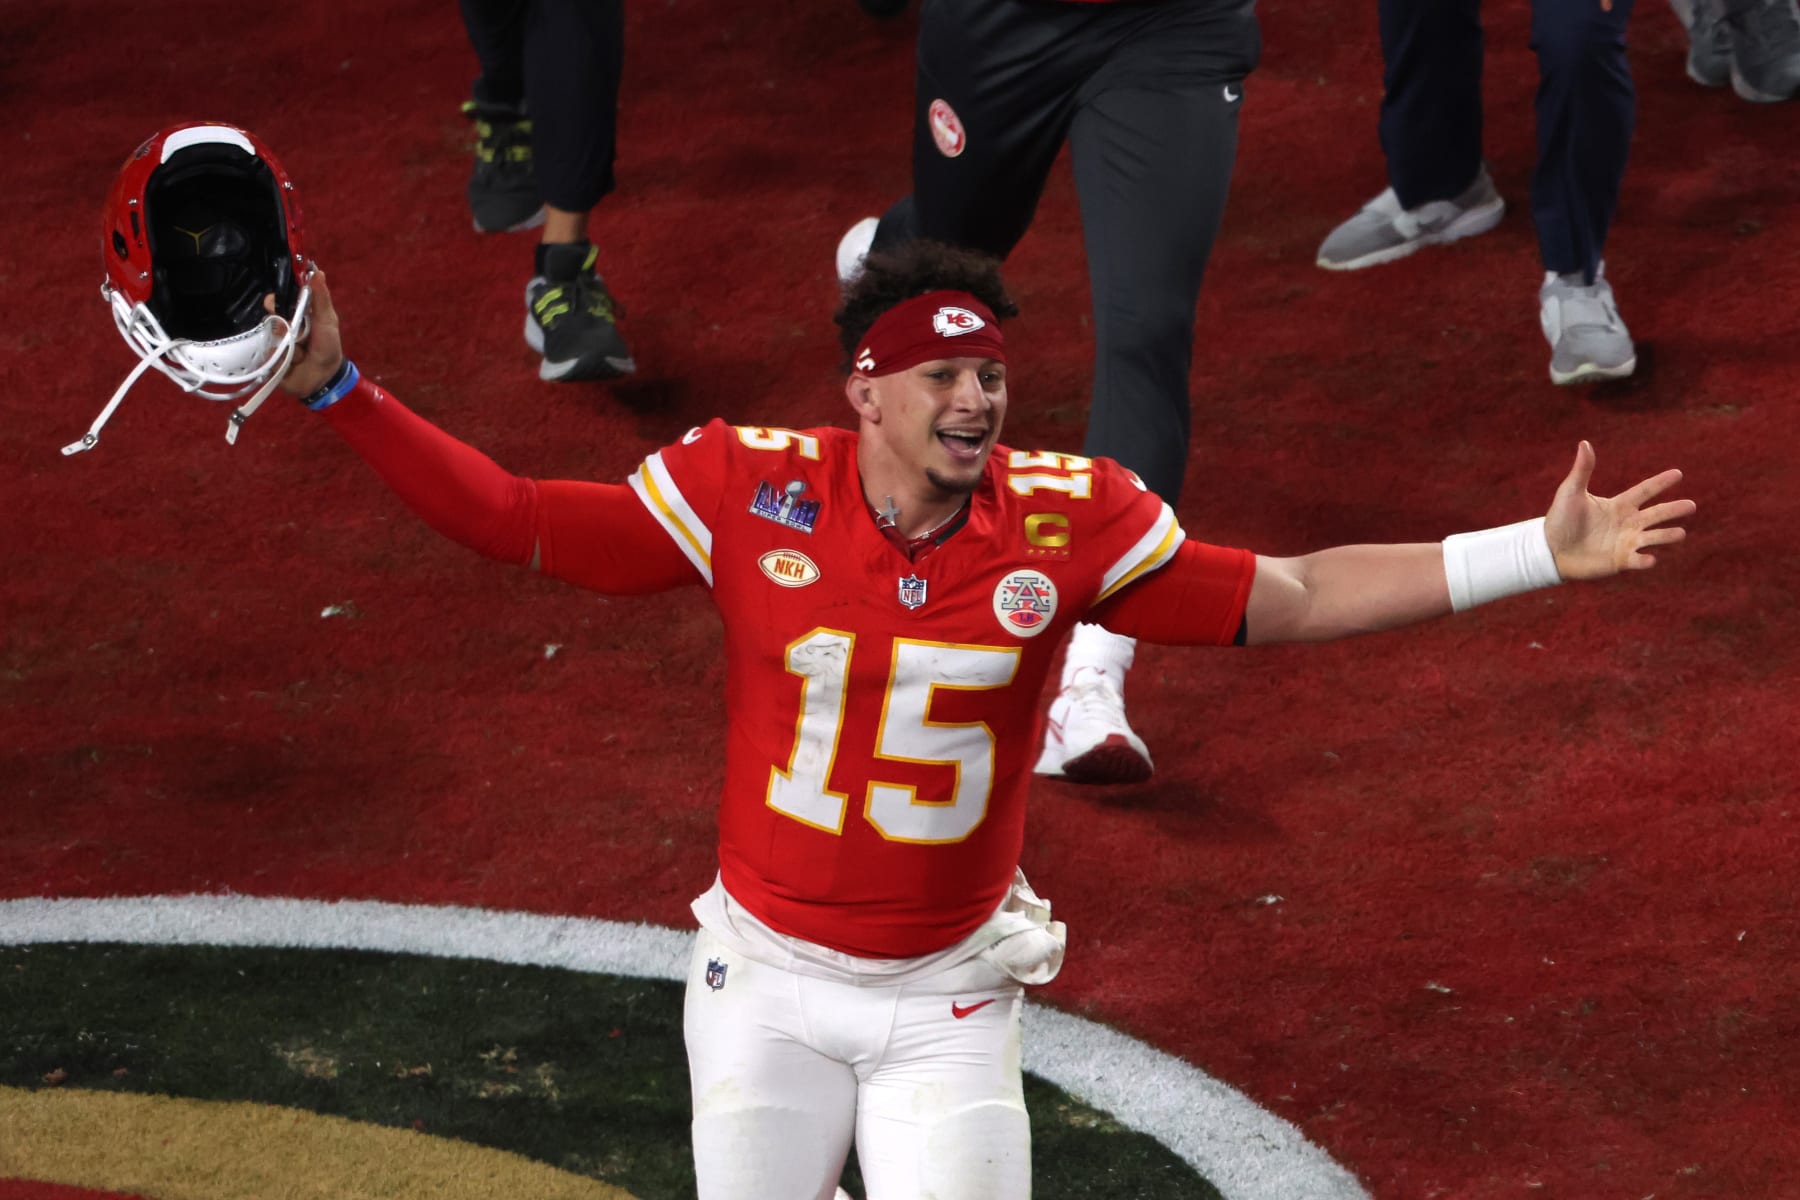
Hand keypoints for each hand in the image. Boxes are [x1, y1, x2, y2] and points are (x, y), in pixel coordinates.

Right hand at [270, 265, 344, 397]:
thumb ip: (321, 298)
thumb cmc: (328, 346)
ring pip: (270, 341)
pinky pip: (269, 359)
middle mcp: (281, 328)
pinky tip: (293, 366)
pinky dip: (283, 363)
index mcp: (294, 316)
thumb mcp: (327, 320)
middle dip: (280, 327)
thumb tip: (317, 271)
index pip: (277, 302)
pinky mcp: (269, 363)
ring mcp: (273, 345)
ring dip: (288, 349)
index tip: (274, 303)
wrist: (325, 378)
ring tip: (301, 355)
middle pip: (268, 320)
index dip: (274, 301)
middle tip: (290, 333)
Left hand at [1545, 441, 1693, 579]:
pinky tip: (1650, 559)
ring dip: (1666, 536)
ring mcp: (1626, 542)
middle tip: (1691, 505)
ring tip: (1680, 533)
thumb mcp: (1571, 492)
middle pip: (1656, 514)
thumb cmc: (1560, 519)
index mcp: (1619, 505)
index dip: (1660, 483)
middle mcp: (1628, 523)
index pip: (1644, 491)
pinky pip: (1637, 561)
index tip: (1678, 473)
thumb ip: (1582, 470)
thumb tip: (1584, 443)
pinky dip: (1644, 560)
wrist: (1550, 549)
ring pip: (1653, 537)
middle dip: (1673, 510)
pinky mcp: (1620, 561)